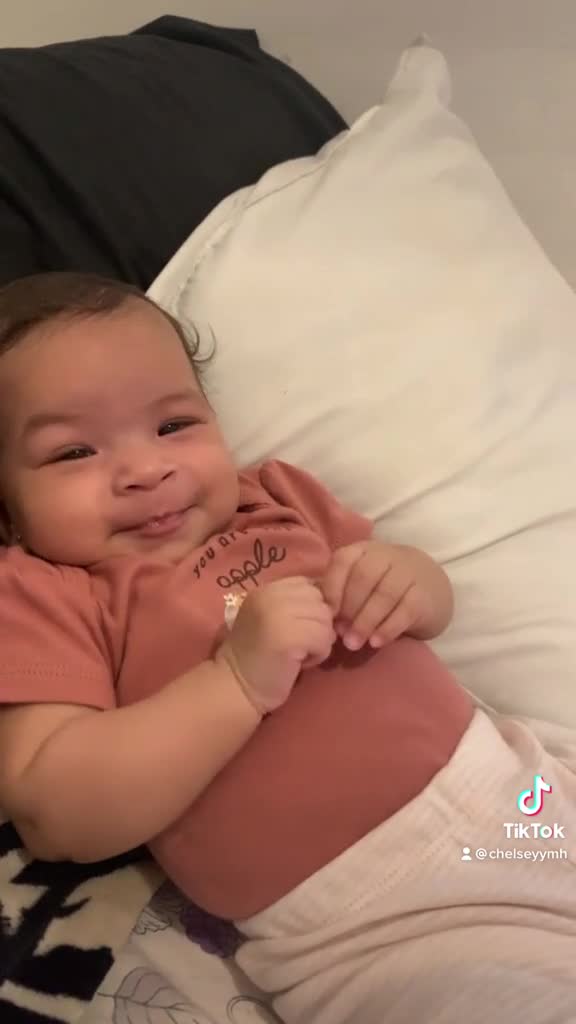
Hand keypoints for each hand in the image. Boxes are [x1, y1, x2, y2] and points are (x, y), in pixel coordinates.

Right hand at [214, 577, 335, 713]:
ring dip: (319, 641)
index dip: (312, 608)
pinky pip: (324, 639)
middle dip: (318, 625)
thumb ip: (295, 604)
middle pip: (321, 601)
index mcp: (267, 587)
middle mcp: (271, 594)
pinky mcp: (288, 636)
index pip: (310, 585)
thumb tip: (334, 600)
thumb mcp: (273, 618)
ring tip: (298, 654)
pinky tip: (299, 663)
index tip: (299, 629)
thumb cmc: (258, 657)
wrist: (235, 687)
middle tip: (299, 644)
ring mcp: (278, 613)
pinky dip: (318, 655)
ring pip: (325, 620)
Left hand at [319, 541, 452, 650]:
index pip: (344, 560)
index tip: (327, 614)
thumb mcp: (361, 583)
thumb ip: (341, 594)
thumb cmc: (384, 587)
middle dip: (349, 608)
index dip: (332, 587)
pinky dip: (388, 628)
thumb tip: (322, 619)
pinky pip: (405, 611)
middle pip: (364, 577)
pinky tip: (376, 642)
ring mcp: (409, 573)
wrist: (431, 588)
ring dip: (365, 622)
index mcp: (364, 550)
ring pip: (384, 594)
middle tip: (340, 634)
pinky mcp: (425, 595)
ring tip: (353, 643)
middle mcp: (387, 556)